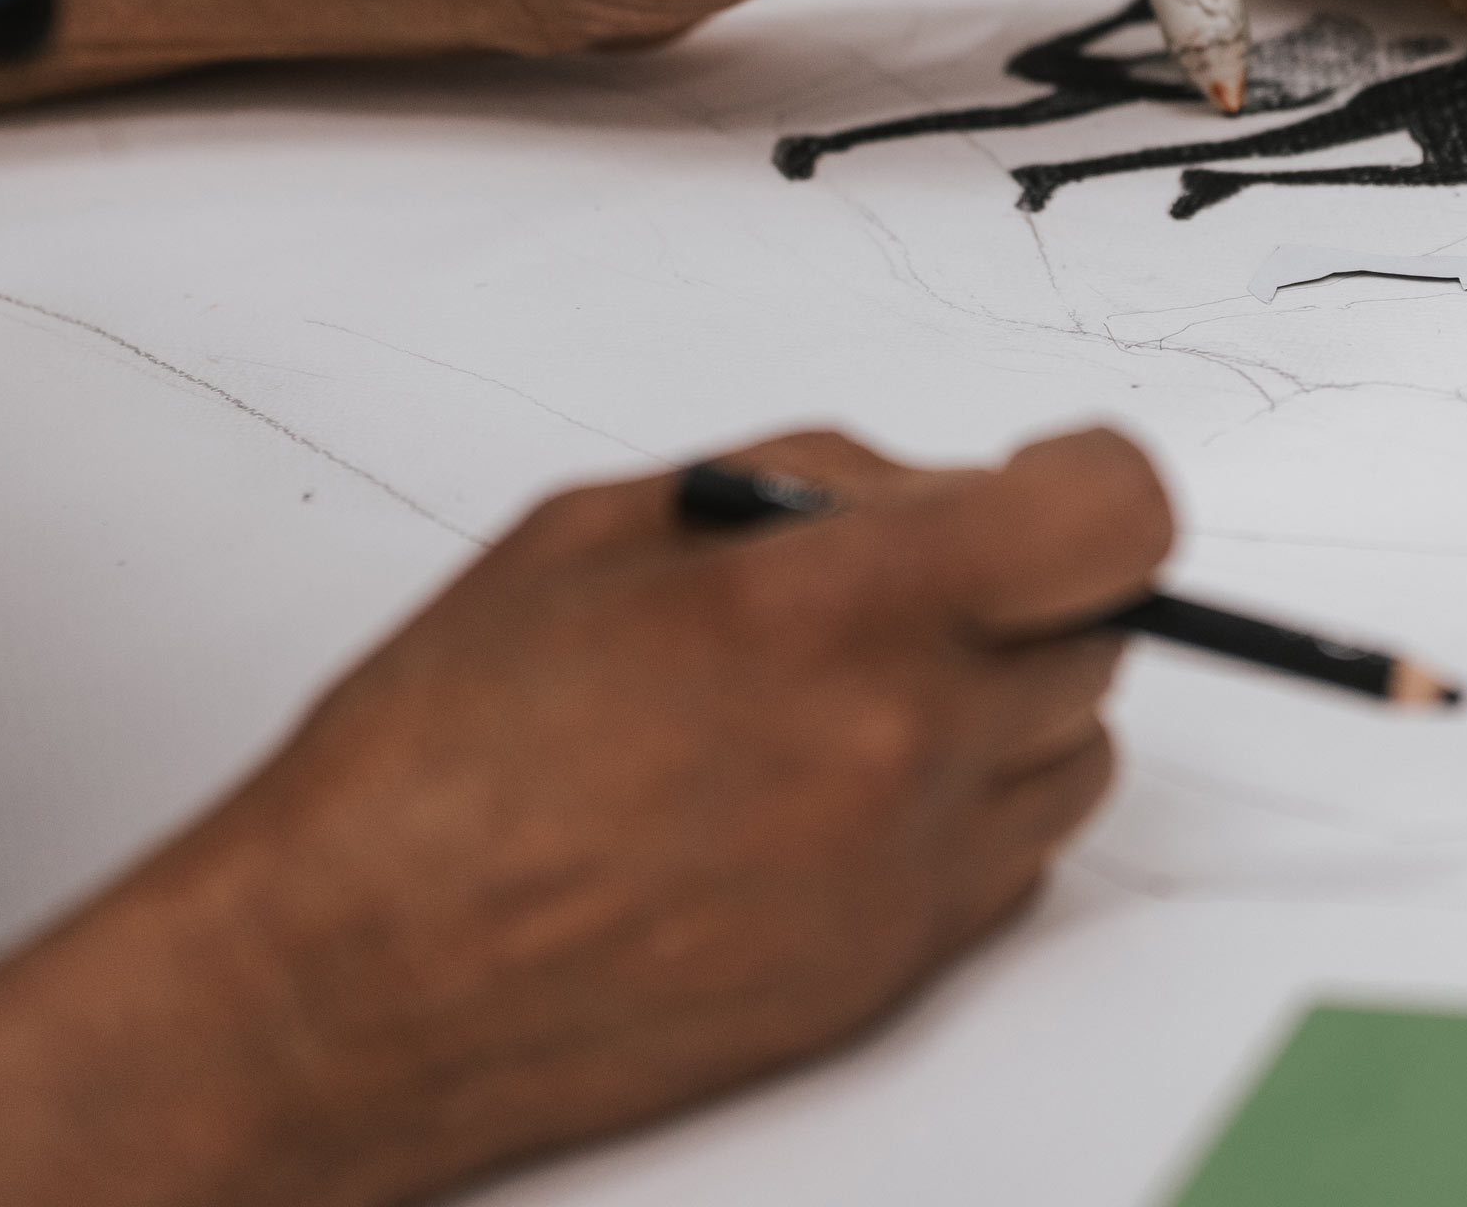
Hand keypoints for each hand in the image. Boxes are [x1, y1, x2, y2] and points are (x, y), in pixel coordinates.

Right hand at [0, 427, 1174, 1206]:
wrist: (356, 981)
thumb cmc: (440, 761)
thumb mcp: (600, 531)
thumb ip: (801, 491)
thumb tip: (923, 492)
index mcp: (834, 612)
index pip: (1110, 520)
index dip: (1090, 484)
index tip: (1052, 484)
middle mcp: (897, 749)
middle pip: (1096, 635)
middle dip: (1021, 591)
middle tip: (905, 587)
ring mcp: (904, 879)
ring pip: (1074, 757)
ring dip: (1008, 704)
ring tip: (858, 694)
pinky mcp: (890, 980)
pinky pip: (1011, 864)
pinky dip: (960, 813)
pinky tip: (831, 794)